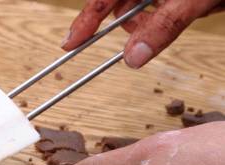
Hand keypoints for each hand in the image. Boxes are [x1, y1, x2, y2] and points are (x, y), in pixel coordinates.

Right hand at [61, 0, 224, 67]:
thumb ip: (164, 26)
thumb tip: (133, 58)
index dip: (85, 21)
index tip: (71, 44)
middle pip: (123, 2)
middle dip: (135, 21)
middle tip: (149, 35)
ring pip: (145, 6)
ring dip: (160, 18)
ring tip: (191, 10)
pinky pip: (165, 7)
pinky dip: (175, 12)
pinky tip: (195, 7)